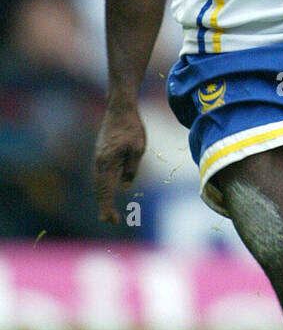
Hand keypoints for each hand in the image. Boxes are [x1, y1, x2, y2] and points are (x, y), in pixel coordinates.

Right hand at [93, 104, 146, 223]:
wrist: (119, 108)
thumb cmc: (131, 127)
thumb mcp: (137, 149)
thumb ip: (131, 169)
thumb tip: (124, 187)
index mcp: (107, 164)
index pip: (106, 191)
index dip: (107, 208)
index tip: (110, 220)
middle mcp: (99, 163)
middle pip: (100, 190)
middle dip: (104, 207)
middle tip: (113, 221)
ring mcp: (99, 158)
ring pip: (99, 183)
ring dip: (104, 198)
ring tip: (110, 211)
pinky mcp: (101, 154)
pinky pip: (101, 175)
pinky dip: (103, 187)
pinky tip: (108, 191)